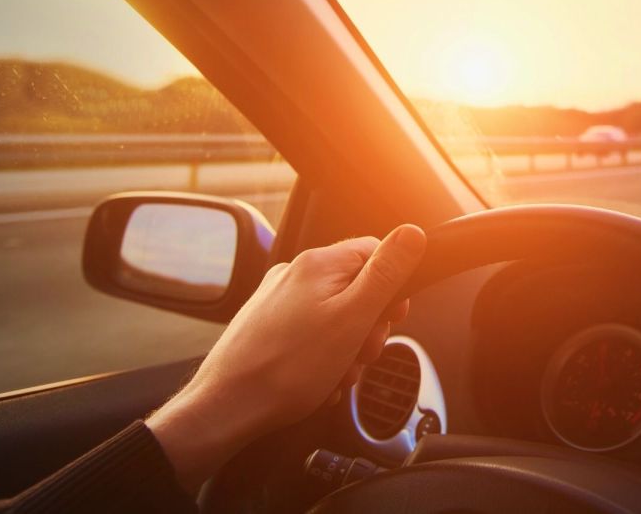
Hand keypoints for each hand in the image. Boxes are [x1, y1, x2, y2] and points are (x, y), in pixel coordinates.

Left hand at [146, 225, 426, 490]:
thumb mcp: (353, 319)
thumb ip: (386, 274)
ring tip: (336, 374)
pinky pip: (312, 335)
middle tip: (361, 354)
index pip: (375, 253)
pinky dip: (323, 357)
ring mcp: (278, 300)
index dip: (392, 288)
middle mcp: (295, 274)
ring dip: (347, 347)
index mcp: (319, 264)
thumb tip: (412, 234)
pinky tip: (318, 379)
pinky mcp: (267, 326)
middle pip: (357, 288)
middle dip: (368, 326)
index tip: (392, 318)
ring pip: (335, 316)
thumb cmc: (288, 368)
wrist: (228, 406)